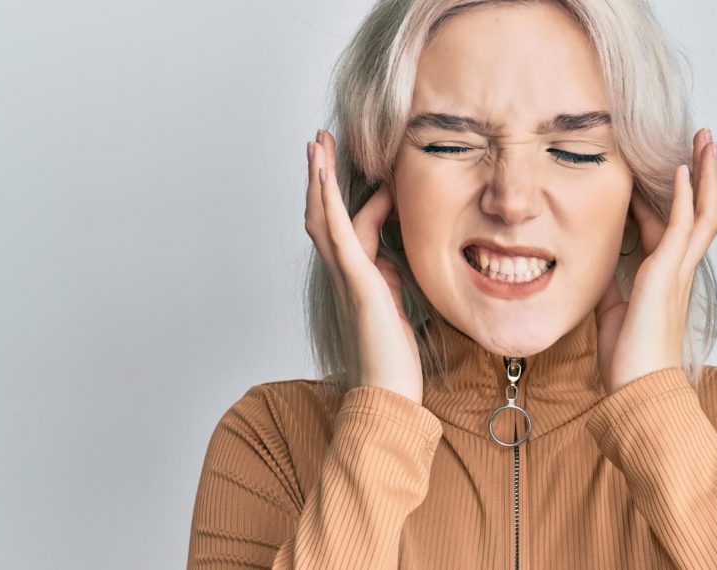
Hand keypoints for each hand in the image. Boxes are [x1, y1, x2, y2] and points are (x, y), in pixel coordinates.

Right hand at [305, 130, 423, 403]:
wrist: (389, 394)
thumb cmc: (396, 358)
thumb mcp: (399, 305)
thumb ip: (393, 278)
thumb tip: (394, 259)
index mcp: (358, 276)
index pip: (353, 225)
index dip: (360, 195)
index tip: (375, 169)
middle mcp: (346, 273)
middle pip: (323, 214)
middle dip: (321, 176)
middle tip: (319, 140)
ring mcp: (348, 276)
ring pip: (323, 218)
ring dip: (319, 178)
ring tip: (316, 144)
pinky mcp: (358, 282)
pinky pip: (339, 235)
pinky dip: (329, 203)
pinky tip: (324, 177)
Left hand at [594, 128, 716, 395]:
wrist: (639, 392)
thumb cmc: (629, 362)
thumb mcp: (612, 313)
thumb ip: (611, 287)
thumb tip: (600, 269)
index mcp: (665, 279)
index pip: (672, 228)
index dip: (668, 197)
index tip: (660, 171)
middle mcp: (678, 272)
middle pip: (703, 212)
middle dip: (705, 176)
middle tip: (706, 142)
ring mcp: (676, 272)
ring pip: (703, 212)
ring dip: (704, 174)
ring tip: (706, 142)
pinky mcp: (666, 274)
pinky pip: (683, 226)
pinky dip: (684, 196)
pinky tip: (681, 170)